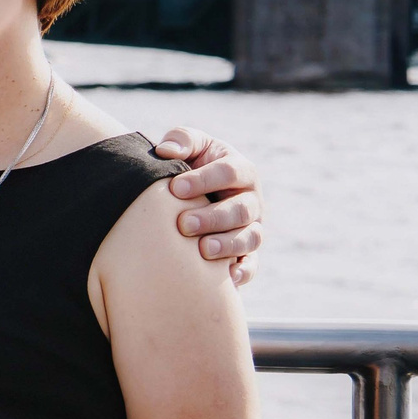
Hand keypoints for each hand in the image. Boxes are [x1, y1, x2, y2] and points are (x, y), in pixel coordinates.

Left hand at [149, 129, 262, 286]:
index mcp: (240, 170)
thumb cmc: (189, 166)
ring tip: (203, 250)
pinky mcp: (247, 253)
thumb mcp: (189, 146)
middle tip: (183, 224)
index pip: (230, 172)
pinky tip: (228, 279)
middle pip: (242, 209)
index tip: (175, 188)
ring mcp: (251, 227)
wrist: (188, 196)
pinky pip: (252, 265)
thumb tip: (165, 151)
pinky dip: (244, 272)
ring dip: (228, 245)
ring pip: (250, 238)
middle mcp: (251, 200)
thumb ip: (182, 139)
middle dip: (213, 217)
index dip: (205, 179)